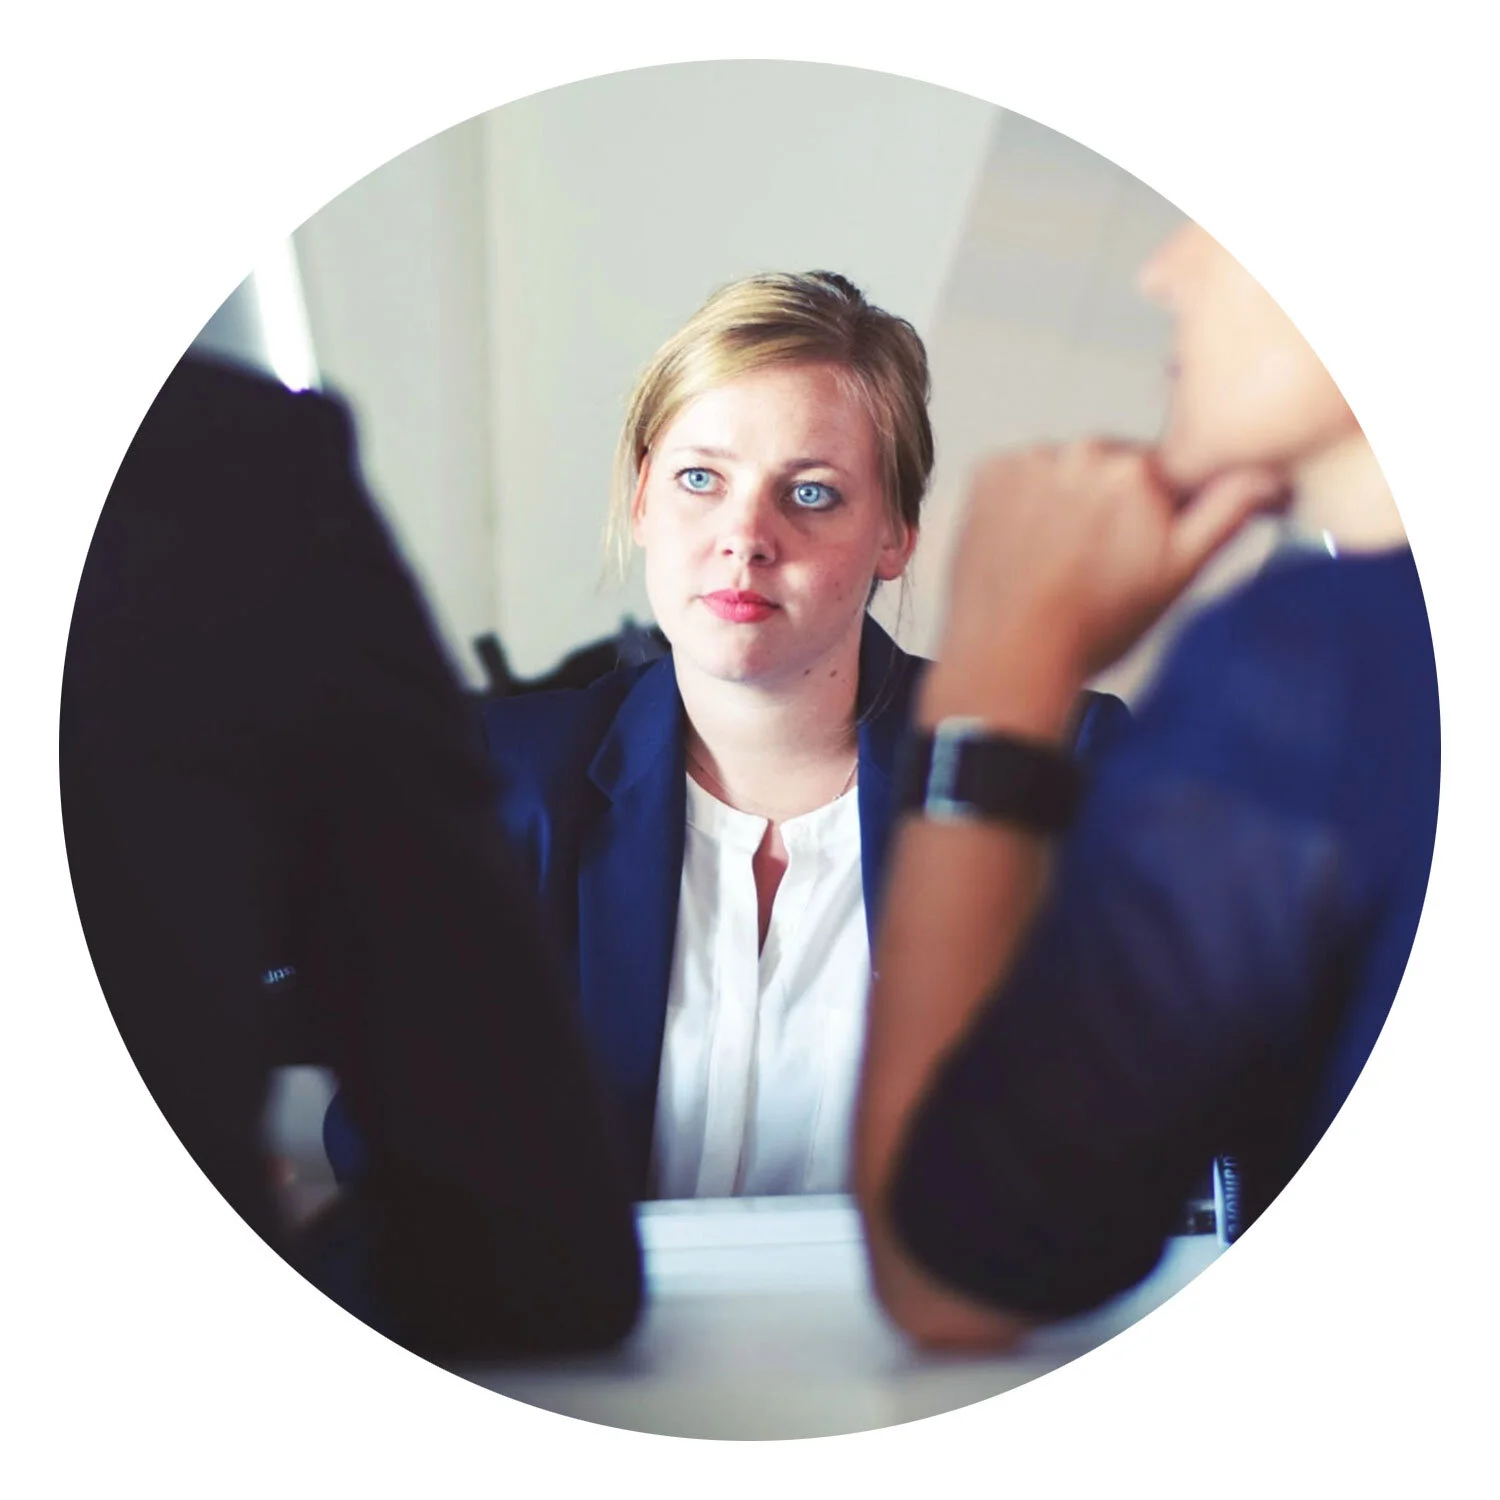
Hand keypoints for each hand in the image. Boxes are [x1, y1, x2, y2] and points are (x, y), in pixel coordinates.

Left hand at [938, 442, 1284, 687]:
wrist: (1010, 656)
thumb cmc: (1092, 627)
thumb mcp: (1178, 574)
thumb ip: (1226, 512)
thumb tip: (1269, 474)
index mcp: (1139, 470)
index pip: (1162, 472)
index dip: (1155, 512)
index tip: (1137, 546)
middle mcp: (1083, 452)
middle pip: (1110, 467)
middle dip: (1109, 504)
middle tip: (1094, 562)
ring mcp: (1029, 460)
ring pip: (1063, 470)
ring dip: (1063, 500)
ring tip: (1055, 559)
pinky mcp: (988, 473)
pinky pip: (1018, 475)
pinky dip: (1022, 501)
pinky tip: (1025, 546)